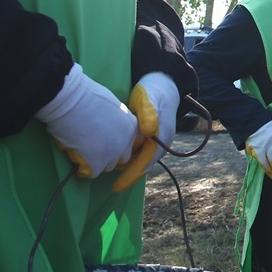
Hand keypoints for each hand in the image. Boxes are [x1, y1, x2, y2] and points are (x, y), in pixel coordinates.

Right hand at [36, 64, 138, 178]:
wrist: (71, 100)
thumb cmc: (86, 97)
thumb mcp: (111, 108)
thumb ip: (115, 122)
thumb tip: (109, 130)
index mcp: (131, 126)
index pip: (128, 144)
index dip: (114, 144)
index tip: (102, 141)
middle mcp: (127, 141)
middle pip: (119, 158)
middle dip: (107, 155)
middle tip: (91, 146)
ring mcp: (113, 153)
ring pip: (106, 167)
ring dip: (94, 161)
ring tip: (80, 148)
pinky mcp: (97, 163)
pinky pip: (90, 173)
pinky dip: (82, 167)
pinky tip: (74, 153)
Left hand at [113, 72, 179, 191]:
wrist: (163, 84)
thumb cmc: (153, 92)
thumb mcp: (148, 100)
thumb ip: (148, 114)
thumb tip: (149, 132)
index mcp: (162, 137)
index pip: (146, 162)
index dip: (131, 175)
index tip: (117, 186)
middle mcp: (162, 143)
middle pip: (143, 164)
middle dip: (128, 174)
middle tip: (109, 181)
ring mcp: (157, 141)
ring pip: (141, 159)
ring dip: (127, 166)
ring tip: (108, 169)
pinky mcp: (151, 137)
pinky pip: (140, 152)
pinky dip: (129, 157)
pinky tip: (116, 156)